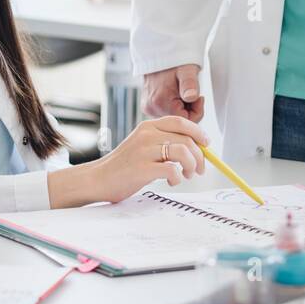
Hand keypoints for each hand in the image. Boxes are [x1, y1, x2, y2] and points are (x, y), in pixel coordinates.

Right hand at [50, 117, 209, 206]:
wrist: (98, 179)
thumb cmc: (123, 165)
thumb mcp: (142, 145)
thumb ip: (163, 142)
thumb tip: (194, 148)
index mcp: (147, 126)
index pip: (180, 122)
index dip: (198, 132)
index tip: (206, 144)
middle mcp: (146, 135)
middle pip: (185, 138)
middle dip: (199, 155)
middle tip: (198, 169)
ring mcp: (144, 151)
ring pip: (182, 151)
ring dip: (190, 165)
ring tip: (185, 175)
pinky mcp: (142, 168)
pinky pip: (172, 169)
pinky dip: (177, 177)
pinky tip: (171, 181)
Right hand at [142, 64, 203, 120]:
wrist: (160, 54)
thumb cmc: (175, 62)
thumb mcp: (187, 70)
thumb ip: (190, 84)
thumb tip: (192, 97)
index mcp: (160, 102)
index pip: (186, 122)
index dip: (196, 111)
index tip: (197, 97)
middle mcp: (151, 108)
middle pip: (179, 122)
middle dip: (188, 110)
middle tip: (188, 93)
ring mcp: (148, 109)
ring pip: (173, 119)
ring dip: (182, 109)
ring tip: (180, 93)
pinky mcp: (148, 108)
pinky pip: (167, 114)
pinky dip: (174, 108)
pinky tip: (174, 96)